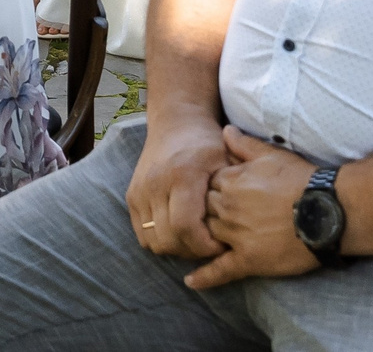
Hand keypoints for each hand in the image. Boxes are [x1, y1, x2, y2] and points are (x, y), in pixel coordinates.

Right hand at [123, 114, 229, 264]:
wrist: (175, 121)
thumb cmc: (207, 142)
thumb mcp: (227, 159)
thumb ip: (233, 190)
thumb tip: (240, 227)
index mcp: (182, 175)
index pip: (186, 227)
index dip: (204, 246)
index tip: (222, 245)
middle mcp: (155, 184)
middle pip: (169, 239)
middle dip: (193, 252)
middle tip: (211, 245)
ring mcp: (139, 191)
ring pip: (154, 241)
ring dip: (176, 249)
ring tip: (196, 239)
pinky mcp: (131, 196)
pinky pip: (143, 235)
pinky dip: (161, 241)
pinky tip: (179, 232)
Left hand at [186, 129, 318, 288]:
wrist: (328, 211)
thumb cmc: (302, 180)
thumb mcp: (271, 155)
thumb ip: (243, 144)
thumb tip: (224, 130)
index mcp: (231, 181)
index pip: (205, 185)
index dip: (210, 189)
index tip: (216, 192)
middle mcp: (228, 208)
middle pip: (203, 210)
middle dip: (205, 211)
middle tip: (212, 215)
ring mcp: (237, 235)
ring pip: (208, 235)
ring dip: (204, 237)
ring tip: (196, 241)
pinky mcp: (249, 260)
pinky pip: (221, 269)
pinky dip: (205, 276)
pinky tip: (190, 281)